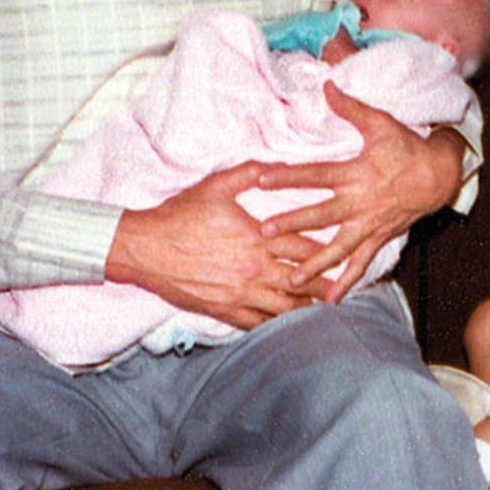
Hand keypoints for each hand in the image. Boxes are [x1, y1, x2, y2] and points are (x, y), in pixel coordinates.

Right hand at [105, 161, 328, 329]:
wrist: (144, 248)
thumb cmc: (180, 214)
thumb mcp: (217, 185)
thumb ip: (252, 172)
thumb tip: (279, 164)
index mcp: (257, 237)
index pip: (305, 248)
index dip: (328, 252)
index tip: (345, 253)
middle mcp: (254, 269)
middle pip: (303, 283)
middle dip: (326, 285)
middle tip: (344, 287)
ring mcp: (240, 294)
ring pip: (286, 309)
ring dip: (307, 309)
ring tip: (325, 309)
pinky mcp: (224, 311)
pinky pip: (260, 324)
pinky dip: (278, 325)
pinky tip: (290, 325)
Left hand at [255, 84, 463, 299]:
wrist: (439, 175)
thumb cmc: (407, 147)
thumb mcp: (380, 123)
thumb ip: (350, 108)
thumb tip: (326, 85)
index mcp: (356, 173)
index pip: (315, 174)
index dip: (288, 175)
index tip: (261, 178)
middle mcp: (360, 202)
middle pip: (321, 215)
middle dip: (293, 224)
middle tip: (265, 233)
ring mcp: (369, 225)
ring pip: (338, 247)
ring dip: (314, 263)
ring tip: (290, 278)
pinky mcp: (379, 238)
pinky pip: (361, 264)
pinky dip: (346, 282)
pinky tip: (328, 299)